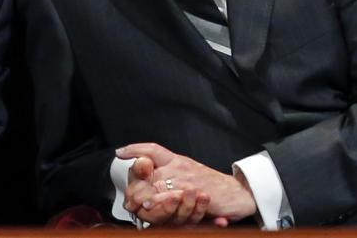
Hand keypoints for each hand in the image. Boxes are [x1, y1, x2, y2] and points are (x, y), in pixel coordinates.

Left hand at [118, 142, 256, 225]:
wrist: (237, 193)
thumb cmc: (210, 185)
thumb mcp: (187, 173)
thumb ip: (168, 174)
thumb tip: (147, 177)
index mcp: (176, 159)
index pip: (152, 149)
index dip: (135, 149)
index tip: (119, 153)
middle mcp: (179, 166)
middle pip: (148, 172)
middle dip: (134, 187)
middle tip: (128, 200)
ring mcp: (186, 179)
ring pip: (156, 186)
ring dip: (142, 197)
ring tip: (134, 205)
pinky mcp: (193, 192)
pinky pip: (171, 197)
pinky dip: (159, 203)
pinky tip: (150, 208)